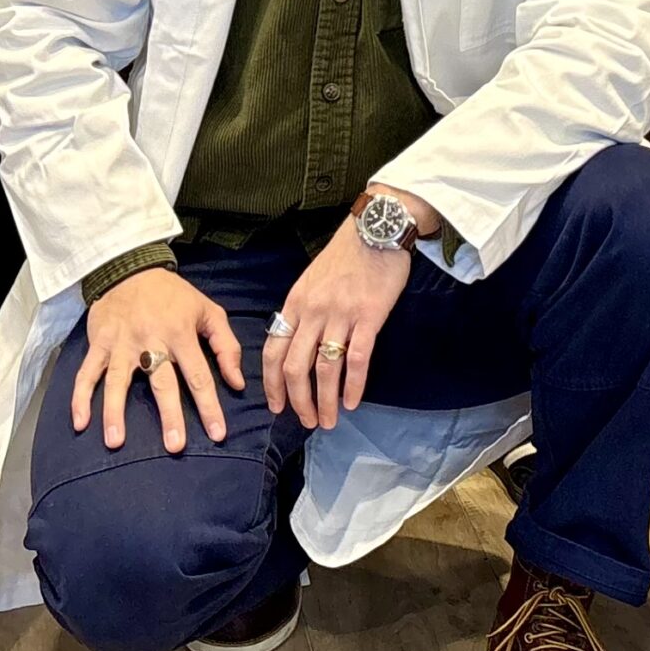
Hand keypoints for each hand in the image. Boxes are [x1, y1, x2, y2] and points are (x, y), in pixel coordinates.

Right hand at [72, 266, 244, 453]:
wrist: (131, 269)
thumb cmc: (174, 296)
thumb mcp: (208, 311)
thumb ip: (225, 346)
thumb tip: (236, 382)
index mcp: (181, 334)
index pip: (199, 375)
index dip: (209, 405)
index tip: (217, 433)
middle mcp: (151, 341)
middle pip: (162, 383)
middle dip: (169, 415)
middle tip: (174, 446)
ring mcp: (122, 344)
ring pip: (118, 381)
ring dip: (115, 412)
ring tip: (115, 442)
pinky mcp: (99, 344)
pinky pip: (87, 373)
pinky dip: (80, 397)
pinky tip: (79, 422)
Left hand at [263, 220, 413, 431]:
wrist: (376, 229)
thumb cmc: (346, 255)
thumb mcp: (311, 281)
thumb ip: (302, 311)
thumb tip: (296, 345)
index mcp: (295, 303)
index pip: (274, 351)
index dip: (272, 384)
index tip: (276, 406)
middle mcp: (313, 312)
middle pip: (295, 367)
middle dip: (298, 401)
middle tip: (306, 421)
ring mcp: (341, 314)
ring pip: (325, 368)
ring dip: (325, 400)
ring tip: (329, 420)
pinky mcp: (369, 316)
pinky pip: (357, 358)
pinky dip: (353, 385)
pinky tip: (353, 402)